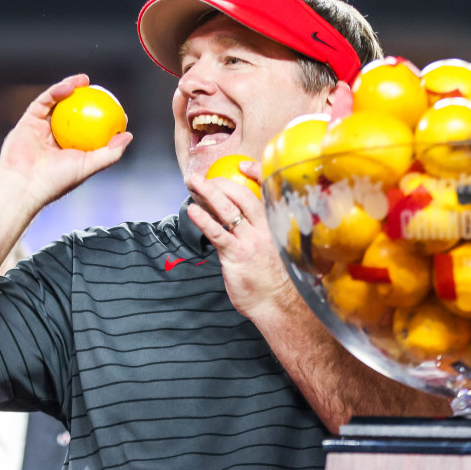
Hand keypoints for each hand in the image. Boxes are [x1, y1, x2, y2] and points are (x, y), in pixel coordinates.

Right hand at [0, 74, 132, 211]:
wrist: (24, 183)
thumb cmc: (57, 179)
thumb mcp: (89, 166)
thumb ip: (110, 153)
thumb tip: (128, 136)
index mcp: (70, 151)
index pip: (89, 131)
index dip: (101, 118)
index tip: (115, 109)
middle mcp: (56, 138)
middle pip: (73, 115)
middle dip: (86, 99)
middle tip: (99, 90)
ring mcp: (41, 129)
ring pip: (58, 104)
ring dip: (70, 89)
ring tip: (84, 80)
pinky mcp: (28, 121)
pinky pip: (44, 102)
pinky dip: (56, 92)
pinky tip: (70, 86)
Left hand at [187, 160, 296, 319]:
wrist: (278, 305)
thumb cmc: (273, 280)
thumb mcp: (274, 250)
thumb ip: (261, 233)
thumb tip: (239, 221)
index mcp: (274, 224)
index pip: (267, 191)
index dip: (256, 172)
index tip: (242, 164)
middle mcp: (264, 229)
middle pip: (241, 195)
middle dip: (219, 182)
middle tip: (201, 177)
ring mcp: (250, 241)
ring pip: (227, 209)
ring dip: (207, 193)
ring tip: (192, 182)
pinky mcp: (236, 255)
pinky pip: (218, 233)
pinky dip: (204, 220)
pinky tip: (193, 210)